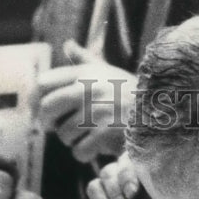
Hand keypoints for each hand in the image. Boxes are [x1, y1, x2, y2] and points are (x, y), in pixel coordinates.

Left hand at [37, 41, 135, 162]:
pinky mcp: (105, 133)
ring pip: (63, 134)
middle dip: (49, 123)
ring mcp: (96, 112)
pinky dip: (84, 154)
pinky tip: (95, 148)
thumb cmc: (130, 93)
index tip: (46, 109)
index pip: (43, 84)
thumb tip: (68, 44)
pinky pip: (79, 150)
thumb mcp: (109, 72)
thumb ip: (85, 60)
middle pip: (47, 109)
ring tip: (85, 136)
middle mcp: (87, 89)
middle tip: (59, 128)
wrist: (159, 111)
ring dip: (71, 140)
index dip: (39, 99)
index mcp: (84, 73)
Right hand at [85, 154, 198, 198]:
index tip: (133, 193)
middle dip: (117, 198)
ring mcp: (109, 196)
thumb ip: (156, 193)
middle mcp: (124, 180)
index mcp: (144, 174)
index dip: (126, 174)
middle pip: (108, 173)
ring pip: (94, 188)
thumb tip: (147, 180)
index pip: (128, 160)